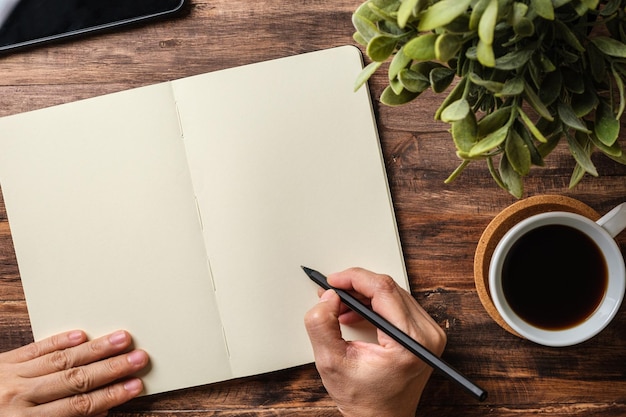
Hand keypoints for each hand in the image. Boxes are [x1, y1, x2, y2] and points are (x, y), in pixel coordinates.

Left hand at [0, 330, 148, 416]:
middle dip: (111, 368)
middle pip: (75, 380)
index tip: (135, 386)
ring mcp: (11, 376)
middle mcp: (19, 397)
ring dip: (95, 349)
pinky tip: (82, 334)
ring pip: (60, 359)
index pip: (78, 406)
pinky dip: (60, 340)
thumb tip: (101, 412)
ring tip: (122, 338)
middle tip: (139, 358)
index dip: (110, 396)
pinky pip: (36, 348)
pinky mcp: (4, 360)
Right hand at [304, 268, 445, 416]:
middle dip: (355, 286)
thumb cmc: (364, 399)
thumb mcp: (331, 362)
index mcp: (410, 342)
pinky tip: (356, 312)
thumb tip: (328, 296)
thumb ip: (322, 325)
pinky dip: (374, 304)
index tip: (332, 281)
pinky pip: (398, 304)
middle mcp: (426, 335)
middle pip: (388, 288)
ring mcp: (430, 334)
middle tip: (331, 294)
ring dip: (363, 295)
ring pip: (392, 293)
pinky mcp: (425, 334)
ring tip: (339, 307)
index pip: (383, 290)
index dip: (353, 279)